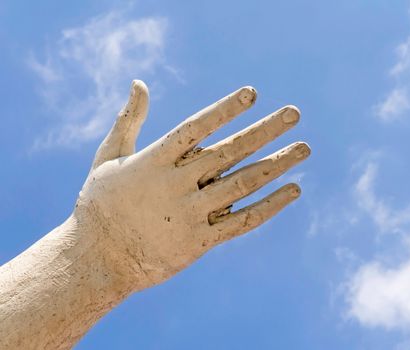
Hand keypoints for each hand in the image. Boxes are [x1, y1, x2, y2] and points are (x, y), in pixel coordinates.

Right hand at [75, 80, 309, 290]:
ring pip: (243, 184)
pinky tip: (293, 190)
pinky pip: (243, 220)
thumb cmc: (102, 204)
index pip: (196, 127)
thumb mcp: (108, 157)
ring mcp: (192, 213)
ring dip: (277, 164)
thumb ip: (128, 120)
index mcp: (154, 160)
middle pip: (230, 151)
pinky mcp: (202, 240)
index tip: (252, 93)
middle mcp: (177, 184)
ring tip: (304, 148)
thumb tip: (139, 82)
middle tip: (294, 113)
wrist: (99, 259)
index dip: (224, 110)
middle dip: (265, 130)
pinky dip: (270, 206)